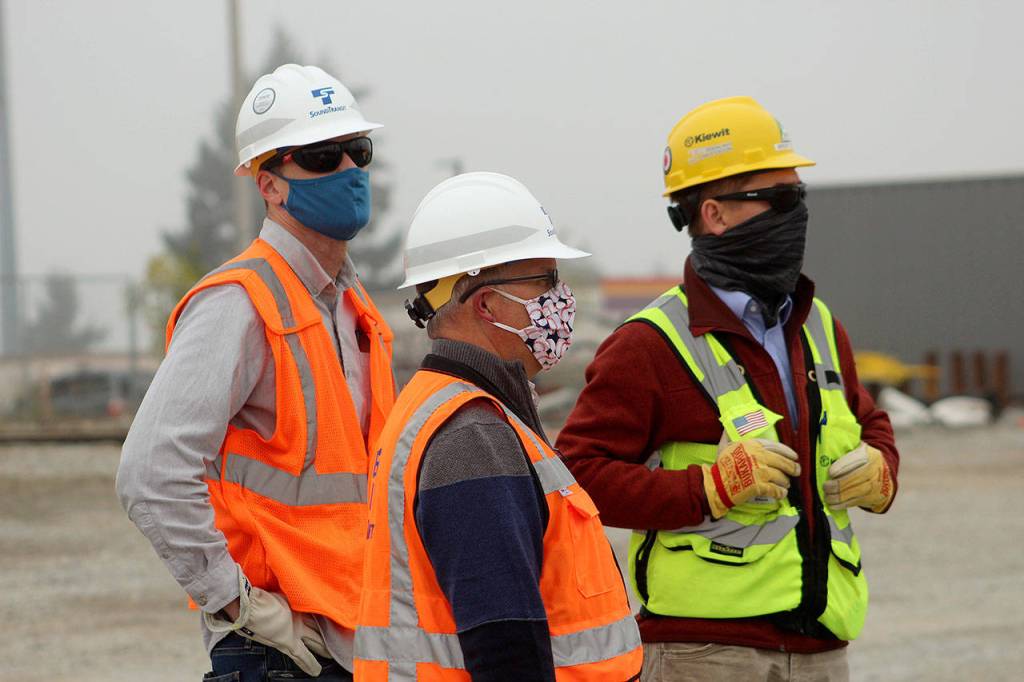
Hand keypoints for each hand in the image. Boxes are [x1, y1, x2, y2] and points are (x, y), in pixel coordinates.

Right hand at [204, 569, 329, 675]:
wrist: (248, 604)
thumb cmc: (257, 594)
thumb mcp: (276, 591)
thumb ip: (287, 592)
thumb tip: (290, 580)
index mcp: (296, 605)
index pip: (315, 614)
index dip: (326, 616)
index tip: (338, 618)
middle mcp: (298, 617)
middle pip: (319, 626)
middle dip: (330, 632)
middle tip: (344, 636)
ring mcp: (295, 630)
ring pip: (316, 641)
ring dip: (324, 648)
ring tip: (335, 654)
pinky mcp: (288, 641)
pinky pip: (302, 656)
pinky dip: (309, 664)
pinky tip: (317, 671)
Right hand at [702, 438, 800, 518]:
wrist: (717, 484)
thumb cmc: (721, 465)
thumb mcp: (724, 446)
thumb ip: (729, 435)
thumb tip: (727, 427)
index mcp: (753, 445)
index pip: (777, 447)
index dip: (788, 452)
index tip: (795, 456)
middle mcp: (760, 457)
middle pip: (783, 462)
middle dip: (793, 468)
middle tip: (796, 471)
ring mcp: (761, 472)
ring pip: (781, 477)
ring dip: (785, 482)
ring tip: (786, 484)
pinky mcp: (760, 486)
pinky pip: (776, 490)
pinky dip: (781, 493)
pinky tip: (782, 493)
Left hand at [823, 442, 893, 512]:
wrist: (884, 475)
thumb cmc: (863, 460)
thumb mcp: (858, 449)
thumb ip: (844, 448)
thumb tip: (825, 452)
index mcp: (869, 455)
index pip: (855, 460)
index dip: (841, 467)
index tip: (830, 473)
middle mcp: (874, 470)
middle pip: (853, 479)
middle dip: (836, 485)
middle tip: (825, 486)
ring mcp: (875, 485)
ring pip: (853, 493)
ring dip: (837, 496)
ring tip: (826, 496)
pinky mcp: (871, 498)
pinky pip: (854, 502)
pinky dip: (841, 504)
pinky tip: (831, 504)